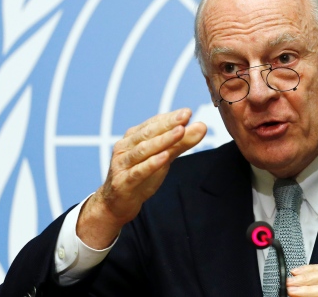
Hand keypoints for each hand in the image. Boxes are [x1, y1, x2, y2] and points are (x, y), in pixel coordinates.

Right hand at [77, 108, 206, 247]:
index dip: (170, 117)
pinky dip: (152, 163)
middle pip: (149, 133)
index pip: (153, 124)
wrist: (116, 204)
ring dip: (163, 140)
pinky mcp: (123, 182)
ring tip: (180, 131)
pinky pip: (139, 171)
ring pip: (144, 150)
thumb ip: (181, 143)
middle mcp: (125, 147)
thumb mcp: (163, 158)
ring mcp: (123, 164)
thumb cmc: (141, 176)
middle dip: (168, 124)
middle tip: (185, 116)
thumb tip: (201, 126)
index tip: (187, 112)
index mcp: (133, 137)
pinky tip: (164, 157)